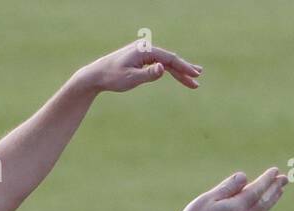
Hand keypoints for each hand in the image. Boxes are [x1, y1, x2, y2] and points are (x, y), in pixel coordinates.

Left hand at [75, 40, 201, 92]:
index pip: (169, 59)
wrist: (95, 75)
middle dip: (184, 69)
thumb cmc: (111, 77)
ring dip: (178, 70)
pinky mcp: (140, 57)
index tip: (194, 75)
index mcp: (145, 50)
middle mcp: (145, 48)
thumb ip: (148, 74)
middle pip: (170, 59)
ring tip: (193, 76)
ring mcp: (143, 52)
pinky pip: (157, 63)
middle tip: (198, 78)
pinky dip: (166, 69)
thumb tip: (163, 68)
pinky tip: (174, 72)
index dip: (183, 67)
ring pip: (164, 62)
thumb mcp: (130, 79)